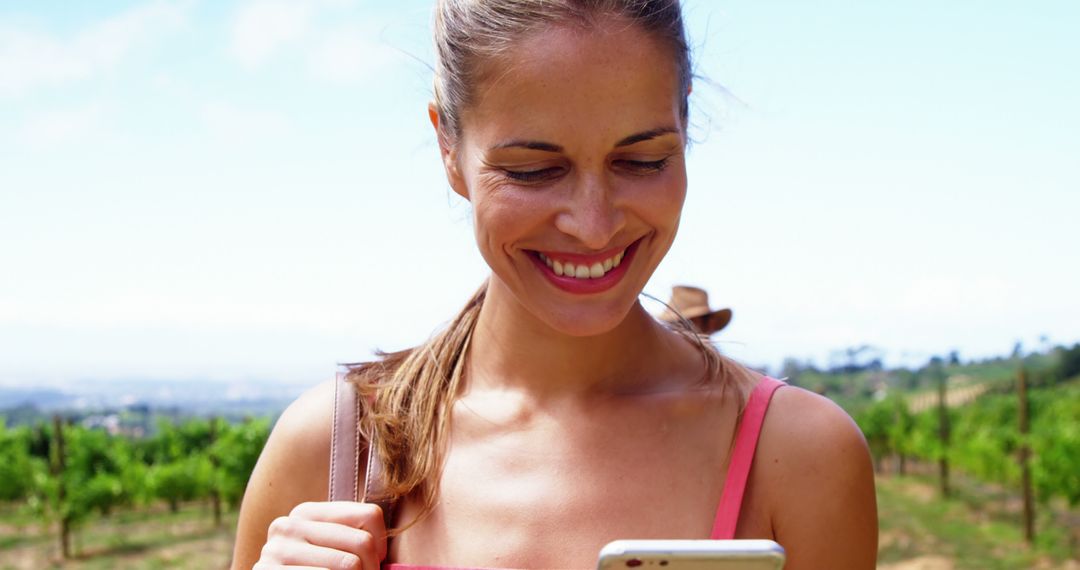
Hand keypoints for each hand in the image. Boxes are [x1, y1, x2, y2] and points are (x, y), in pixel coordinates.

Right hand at [254, 501, 386, 569]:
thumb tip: (383, 546)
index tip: (375, 562)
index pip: (370, 515)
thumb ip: (348, 537)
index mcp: (305, 513)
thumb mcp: (326, 550)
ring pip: (350, 564)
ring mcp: (276, 552)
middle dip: (371, 569)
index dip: (380, 544)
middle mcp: (288, 526)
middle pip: (362, 542)